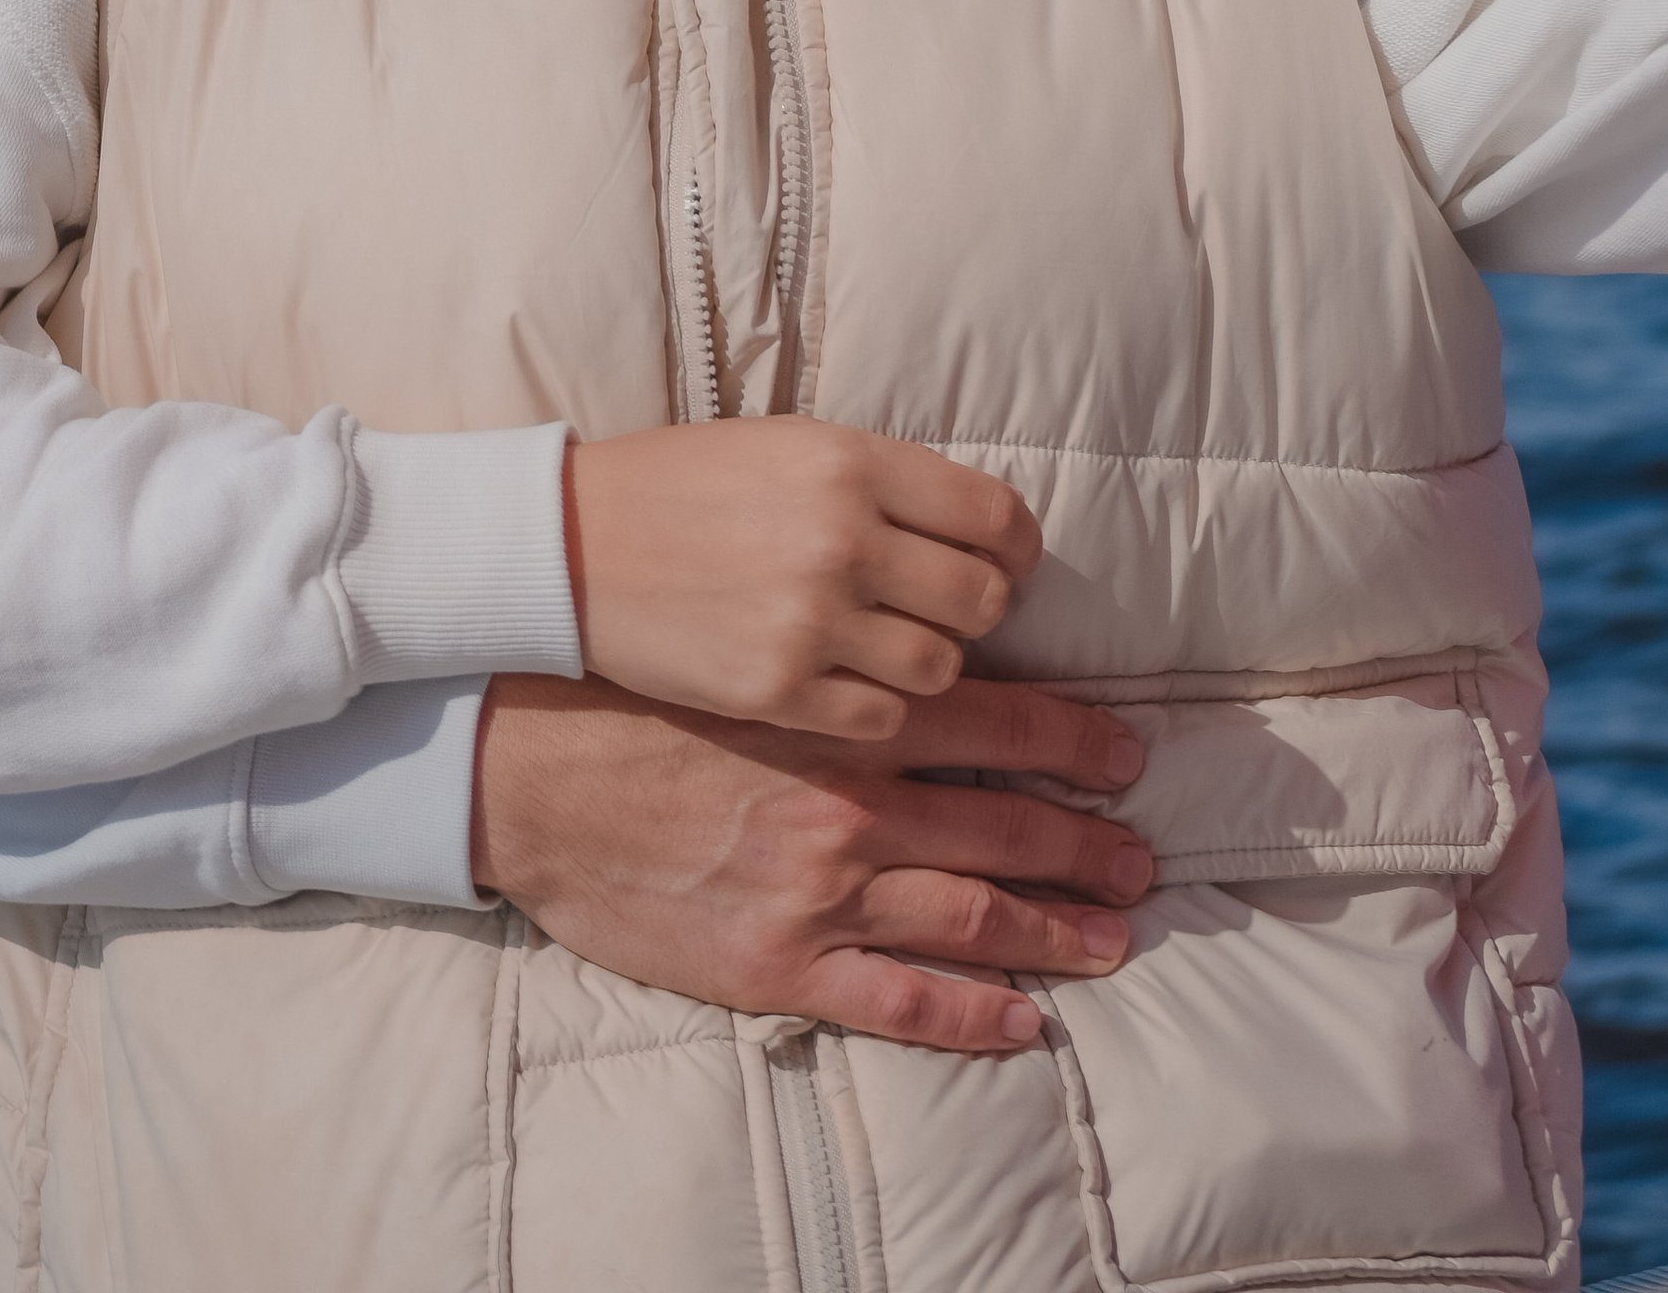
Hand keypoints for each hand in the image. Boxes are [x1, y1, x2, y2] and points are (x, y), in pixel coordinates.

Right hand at [470, 670, 1150, 1054]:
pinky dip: (972, 1016)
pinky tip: (1024, 1021)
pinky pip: (899, 1004)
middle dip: (1084, 843)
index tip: (1124, 751)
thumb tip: (920, 645)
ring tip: (1113, 935)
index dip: (1073, 742)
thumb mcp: (750, 652)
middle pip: (1004, 828)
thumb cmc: (631, 696)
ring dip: (1056, 929)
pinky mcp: (778, 967)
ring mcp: (819, 896)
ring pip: (973, 917)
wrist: (525, 771)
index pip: (997, 728)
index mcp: (847, 721)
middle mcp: (850, 808)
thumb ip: (838, 659)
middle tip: (1141, 855)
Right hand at [565, 420, 1035, 740]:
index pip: (995, 516)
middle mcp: (843, 539)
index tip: (1002, 561)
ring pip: (941, 668)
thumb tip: (973, 528)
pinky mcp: (780, 690)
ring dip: (926, 661)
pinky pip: (882, 718)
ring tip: (884, 645)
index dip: (1012, 548)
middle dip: (974, 608)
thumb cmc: (682, 485)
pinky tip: (842, 682)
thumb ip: (880, 481)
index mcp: (851, 462)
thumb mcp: (787, 445)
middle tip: (939, 609)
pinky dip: (875, 706)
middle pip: (982, 600)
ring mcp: (812, 620)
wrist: (574, 546)